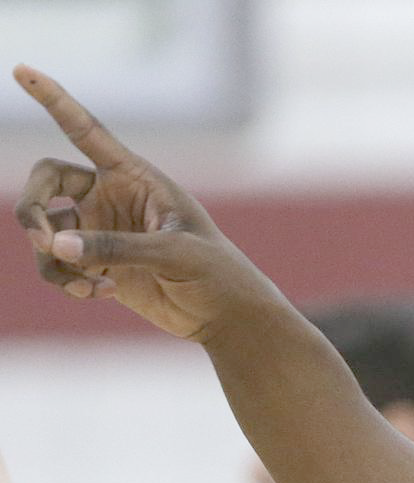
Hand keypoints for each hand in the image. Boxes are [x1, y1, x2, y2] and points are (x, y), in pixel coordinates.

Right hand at [12, 65, 278, 339]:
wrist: (226, 315)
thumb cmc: (216, 272)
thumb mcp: (174, 253)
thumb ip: (118, 247)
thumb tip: (57, 246)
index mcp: (134, 176)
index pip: (86, 131)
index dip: (54, 100)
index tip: (23, 70)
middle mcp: (109, 196)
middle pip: (44, 181)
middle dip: (31, 207)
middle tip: (43, 239)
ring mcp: (99, 231)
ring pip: (45, 231)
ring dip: (52, 257)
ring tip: (84, 283)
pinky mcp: (96, 264)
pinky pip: (58, 265)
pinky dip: (68, 280)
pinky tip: (101, 294)